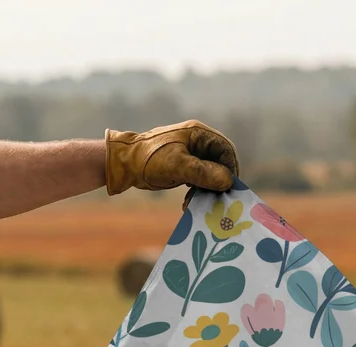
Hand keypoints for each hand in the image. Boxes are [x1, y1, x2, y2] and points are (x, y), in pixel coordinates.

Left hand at [105, 120, 239, 205]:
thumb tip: (227, 181)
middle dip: (218, 183)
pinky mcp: (185, 166)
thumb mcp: (177, 166)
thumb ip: (203, 172)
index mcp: (198, 133)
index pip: (226, 150)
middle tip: (215, 201)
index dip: (231, 170)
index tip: (229, 189)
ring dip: (207, 190)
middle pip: (220, 163)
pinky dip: (198, 191)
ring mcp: (192, 154)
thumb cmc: (149, 160)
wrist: (125, 164)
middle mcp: (198, 141)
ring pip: (211, 173)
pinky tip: (188, 202)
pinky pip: (200, 179)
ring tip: (196, 202)